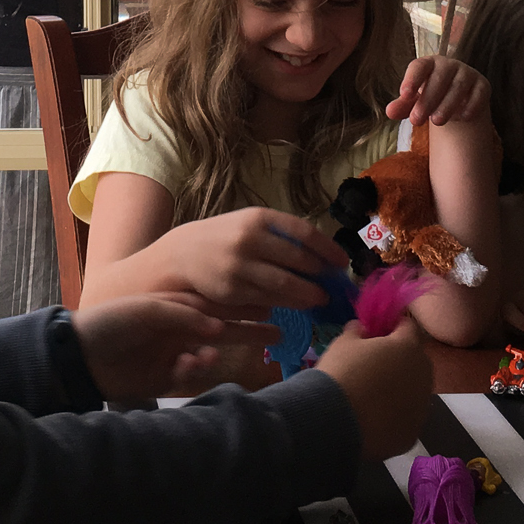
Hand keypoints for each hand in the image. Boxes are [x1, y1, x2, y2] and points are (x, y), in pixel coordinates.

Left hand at [71, 295, 279, 401]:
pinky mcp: (166, 380)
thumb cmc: (109, 322)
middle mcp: (179, 330)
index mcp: (176, 307)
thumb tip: (219, 328)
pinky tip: (186, 365)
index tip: (269, 303)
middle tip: (278, 334)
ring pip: (208, 355)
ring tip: (214, 355)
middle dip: (249, 332)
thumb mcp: (146, 309)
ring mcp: (174, 355)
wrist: (79, 356)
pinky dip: (192, 370)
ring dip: (216, 355)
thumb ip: (182, 315)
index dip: (242, 303)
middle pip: (222, 329)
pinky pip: (190, 376)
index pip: (216, 303)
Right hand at [152, 207, 348, 312]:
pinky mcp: (232, 291)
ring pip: (286, 286)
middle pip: (299, 261)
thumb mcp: (248, 224)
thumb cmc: (223, 238)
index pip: (304, 231)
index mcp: (258, 218)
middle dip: (320, 276)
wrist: (181, 255)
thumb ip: (279, 236)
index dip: (327, 248)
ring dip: (308, 295)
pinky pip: (267, 301)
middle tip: (332, 285)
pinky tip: (294, 305)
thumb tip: (320, 258)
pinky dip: (285, 305)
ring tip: (319, 299)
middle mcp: (250, 240)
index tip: (342, 262)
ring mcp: (240, 267)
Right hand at [314, 315, 432, 460]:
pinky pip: (405, 419)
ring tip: (370, 396)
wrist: (334, 421)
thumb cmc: (340, 373)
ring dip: (398, 389)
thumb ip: (357, 331)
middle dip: (399, 359)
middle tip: (372, 364)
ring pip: (413, 392)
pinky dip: (393, 416)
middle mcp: (423, 376)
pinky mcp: (412, 434)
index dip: (392, 326)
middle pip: (415, 361)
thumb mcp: (343, 343)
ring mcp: (420, 408)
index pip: (408, 327)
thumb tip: (362, 329)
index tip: (376, 331)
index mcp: (408, 347)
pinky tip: (371, 418)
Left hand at [385, 56, 489, 125]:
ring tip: (436, 122)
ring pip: (458, 86)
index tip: (404, 95)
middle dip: (427, 100)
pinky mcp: (483, 85)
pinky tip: (461, 118)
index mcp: (428, 63)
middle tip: (416, 120)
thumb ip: (403, 105)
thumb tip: (389, 112)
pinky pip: (479, 94)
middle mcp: (449, 64)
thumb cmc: (430, 95)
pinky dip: (471, 106)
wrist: (458, 98)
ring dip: (447, 105)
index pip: (419, 67)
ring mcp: (467, 73)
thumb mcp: (414, 101)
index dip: (411, 79)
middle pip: (439, 78)